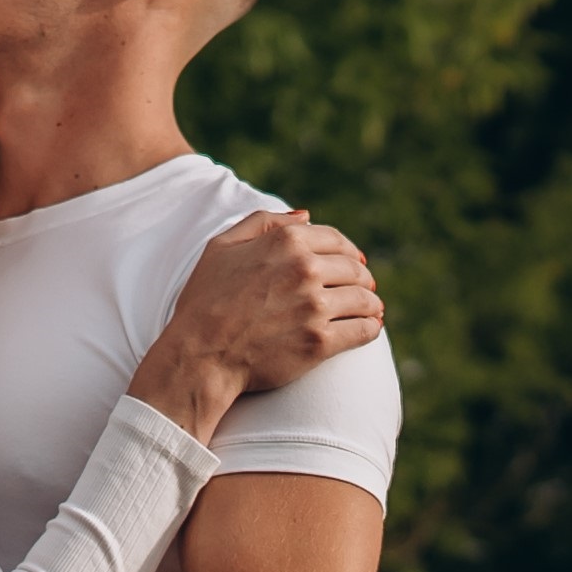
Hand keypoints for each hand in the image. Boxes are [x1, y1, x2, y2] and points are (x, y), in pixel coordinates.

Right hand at [127, 211, 380, 435]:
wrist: (199, 355)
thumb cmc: (205, 301)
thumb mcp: (222, 247)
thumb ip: (264, 223)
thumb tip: (305, 216)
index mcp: (286, 242)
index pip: (336, 240)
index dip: (349, 251)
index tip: (356, 262)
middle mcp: (305, 269)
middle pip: (355, 269)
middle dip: (363, 278)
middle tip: (365, 288)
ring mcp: (315, 306)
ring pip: (364, 299)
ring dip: (371, 303)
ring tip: (371, 309)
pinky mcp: (320, 342)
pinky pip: (363, 330)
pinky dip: (371, 327)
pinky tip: (370, 327)